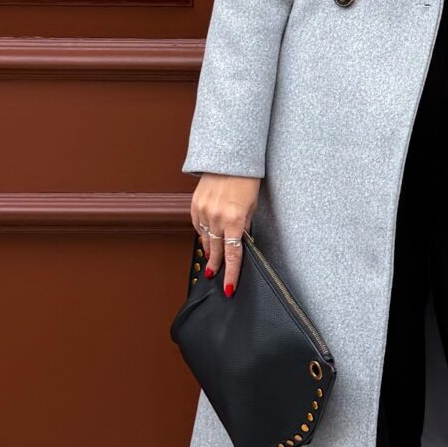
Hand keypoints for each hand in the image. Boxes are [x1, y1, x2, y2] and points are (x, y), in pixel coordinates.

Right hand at [188, 174, 260, 294]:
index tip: (228, 288)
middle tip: (215, 276)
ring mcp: (203, 211)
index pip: (233, 255)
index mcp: (235, 219)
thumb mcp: (253, 206)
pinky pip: (197, 226)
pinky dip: (202, 234)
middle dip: (216, 266)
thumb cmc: (247, 180)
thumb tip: (240, 242)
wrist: (229, 158)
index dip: (231, 274)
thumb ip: (244, 226)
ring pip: (205, 240)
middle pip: (216, 251)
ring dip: (209, 251)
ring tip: (211, 260)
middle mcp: (217, 217)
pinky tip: (206, 239)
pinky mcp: (195, 204)